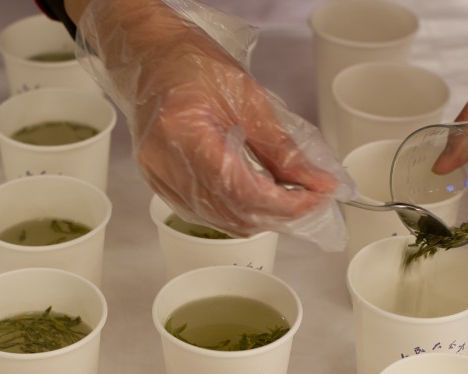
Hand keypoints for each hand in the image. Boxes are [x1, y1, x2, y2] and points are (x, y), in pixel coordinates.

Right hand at [132, 25, 339, 235]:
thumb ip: (281, 148)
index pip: (242, 190)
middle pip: (232, 212)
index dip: (285, 203)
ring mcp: (158, 178)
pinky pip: (204, 214)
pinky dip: (237, 212)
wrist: (151, 58)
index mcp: (185, 132)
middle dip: (279, 213)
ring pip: (220, 221)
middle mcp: (165, 163)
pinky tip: (256, 198)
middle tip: (312, 199)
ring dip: (260, 217)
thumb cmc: (193, 65)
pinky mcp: (160, 185)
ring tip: (289, 199)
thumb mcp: (248, 98)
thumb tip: (317, 181)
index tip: (317, 197)